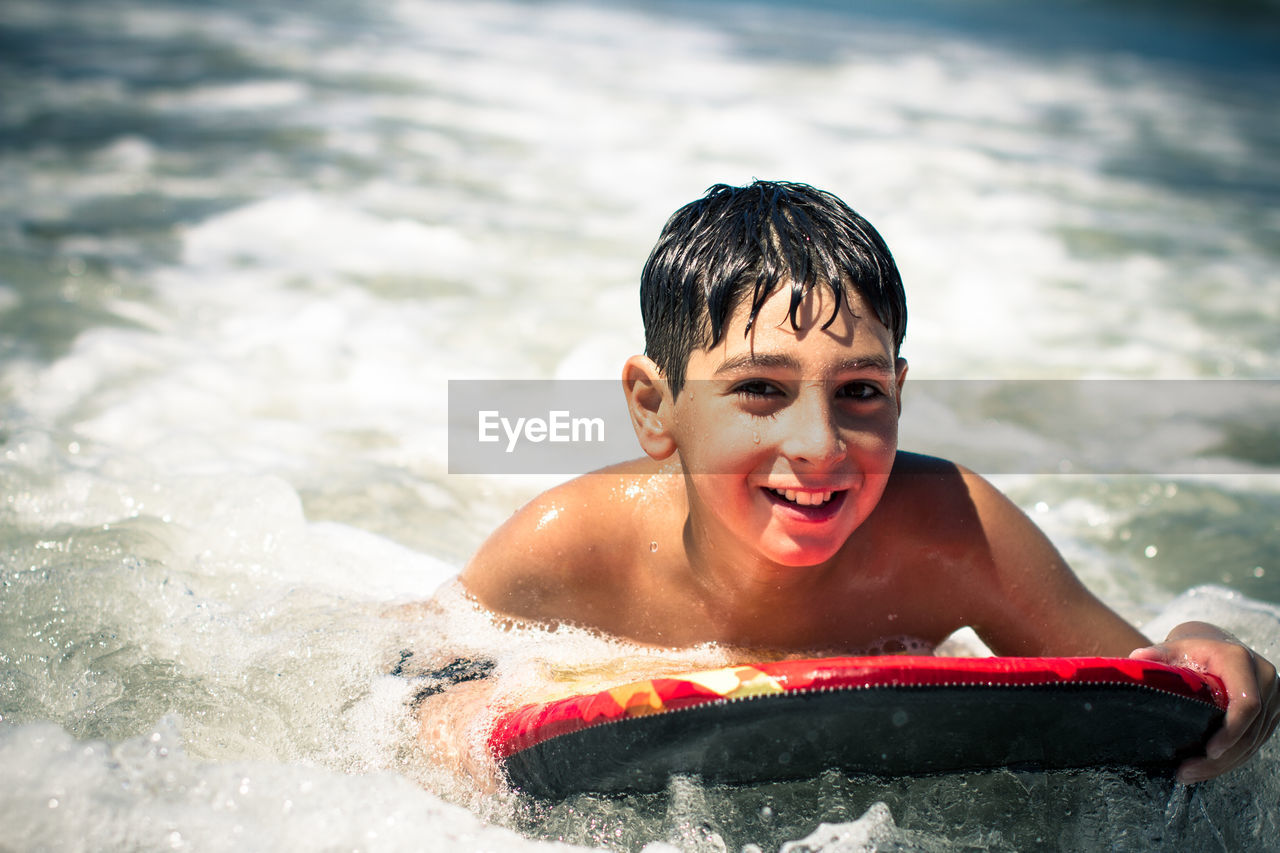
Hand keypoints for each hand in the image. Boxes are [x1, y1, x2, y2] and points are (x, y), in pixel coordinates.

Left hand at [1129, 621, 1278, 782]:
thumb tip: (1137, 659)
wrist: (1216, 644)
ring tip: (1189, 774)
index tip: (1209, 751)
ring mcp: (1272, 699)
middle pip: (1249, 730)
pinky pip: (1253, 743)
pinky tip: (1205, 768)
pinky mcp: (1270, 715)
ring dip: (1223, 765)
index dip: (1230, 731)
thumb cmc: (1193, 648)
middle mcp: (1264, 680)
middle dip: (1220, 758)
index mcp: (1240, 661)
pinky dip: (1230, 759)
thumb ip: (1157, 654)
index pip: (1246, 703)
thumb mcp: (1174, 647)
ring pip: (1252, 742)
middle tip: (1186, 772)